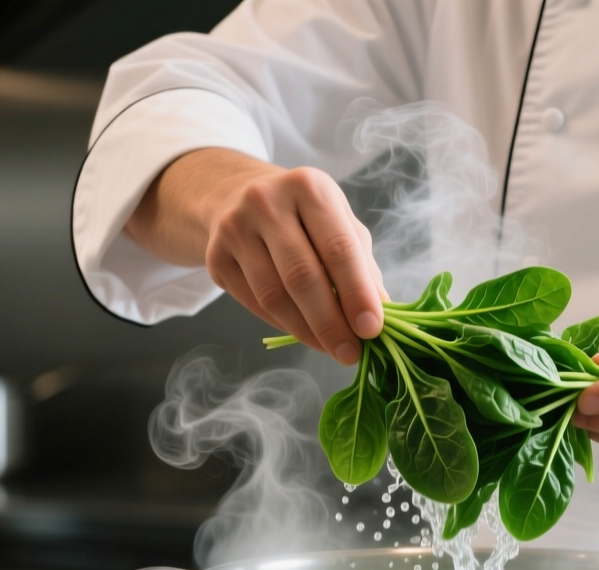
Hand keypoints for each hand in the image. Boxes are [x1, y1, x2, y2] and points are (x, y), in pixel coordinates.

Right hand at [125, 148, 385, 363]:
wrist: (236, 197)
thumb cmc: (304, 216)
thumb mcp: (339, 224)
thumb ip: (362, 265)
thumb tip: (383, 314)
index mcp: (308, 187)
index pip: (338, 248)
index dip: (357, 293)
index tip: (373, 330)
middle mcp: (266, 202)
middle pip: (302, 276)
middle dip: (331, 323)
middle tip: (351, 354)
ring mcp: (234, 228)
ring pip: (274, 296)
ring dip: (307, 331)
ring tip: (331, 349)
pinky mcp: (215, 257)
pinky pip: (254, 303)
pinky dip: (284, 325)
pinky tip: (304, 333)